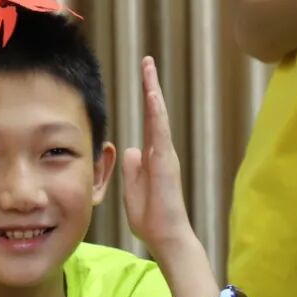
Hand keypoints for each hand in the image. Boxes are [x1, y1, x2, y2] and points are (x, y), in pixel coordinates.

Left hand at [122, 57, 193, 263]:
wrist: (166, 235)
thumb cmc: (151, 217)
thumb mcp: (132, 188)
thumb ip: (131, 168)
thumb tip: (130, 149)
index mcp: (152, 157)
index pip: (148, 122)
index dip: (146, 101)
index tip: (143, 79)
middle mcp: (161, 151)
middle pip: (154, 112)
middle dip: (150, 86)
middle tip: (147, 61)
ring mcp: (165, 155)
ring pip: (158, 116)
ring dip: (153, 91)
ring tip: (148, 67)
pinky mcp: (165, 161)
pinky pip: (160, 132)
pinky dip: (156, 113)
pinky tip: (152, 94)